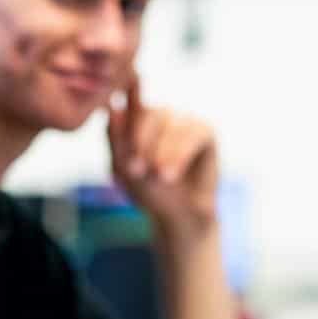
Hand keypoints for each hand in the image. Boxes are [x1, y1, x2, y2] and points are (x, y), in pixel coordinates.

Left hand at [106, 76, 218, 238]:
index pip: (128, 102)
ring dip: (162, 152)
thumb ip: (114, 137)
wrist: (178, 216)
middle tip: (135, 170)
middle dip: (142, 143)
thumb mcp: (123, 167)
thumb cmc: (148, 190)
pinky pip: (194, 133)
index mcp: (137, 117)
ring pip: (172, 124)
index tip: (122, 136)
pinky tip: (171, 175)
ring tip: (158, 178)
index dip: (123, 115)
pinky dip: (180, 155)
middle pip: (150, 113)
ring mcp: (184, 119)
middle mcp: (161, 114)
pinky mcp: (205, 130)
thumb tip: (112, 106)